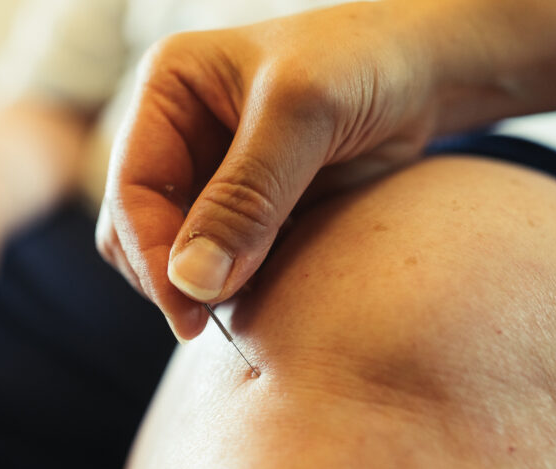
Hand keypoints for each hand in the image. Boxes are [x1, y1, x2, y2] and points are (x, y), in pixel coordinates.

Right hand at [97, 2, 437, 338]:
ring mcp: (210, 177)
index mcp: (168, 90)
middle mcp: (178, 134)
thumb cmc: (363, 63)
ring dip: (202, 287)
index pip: (132, 189)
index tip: (188, 311)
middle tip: (213, 319)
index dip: (151, 255)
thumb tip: (190, 282)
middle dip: (170, 277)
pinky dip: (235, 287)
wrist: (423, 74)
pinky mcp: (246, 211)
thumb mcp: (302, 113)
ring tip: (250, 300)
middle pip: (137, 230)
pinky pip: (220, 264)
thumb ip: (245, 198)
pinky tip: (270, 290)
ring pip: (175, 255)